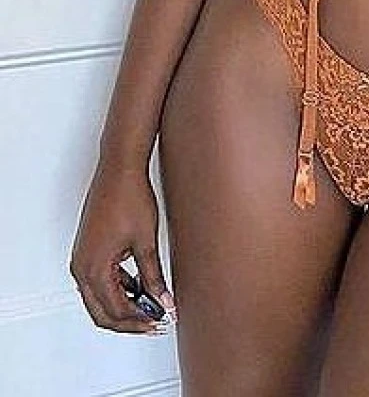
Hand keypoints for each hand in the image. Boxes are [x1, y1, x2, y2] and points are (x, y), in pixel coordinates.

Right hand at [69, 160, 175, 333]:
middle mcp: (81, 267)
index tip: (159, 321)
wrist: (120, 169)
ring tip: (150, 306)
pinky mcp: (87, 250)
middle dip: (129, 321)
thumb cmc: (129, 196)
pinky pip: (98, 282)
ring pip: (98, 299)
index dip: (139, 321)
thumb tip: (163, 299)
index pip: (115, 311)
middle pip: (102, 312)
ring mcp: (82, 258)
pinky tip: (138, 289)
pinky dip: (116, 290)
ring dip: (122, 306)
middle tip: (155, 322)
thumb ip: (153, 276)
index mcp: (94, 268)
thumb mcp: (146, 241)